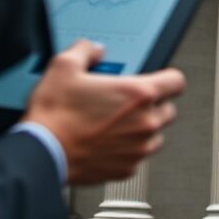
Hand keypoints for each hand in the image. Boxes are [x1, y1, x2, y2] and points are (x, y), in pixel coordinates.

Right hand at [25, 40, 184, 183]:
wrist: (42, 153)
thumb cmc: (54, 115)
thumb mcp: (64, 66)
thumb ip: (85, 50)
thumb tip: (92, 49)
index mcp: (138, 94)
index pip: (177, 82)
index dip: (168, 78)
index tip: (160, 80)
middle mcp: (144, 122)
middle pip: (168, 110)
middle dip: (152, 105)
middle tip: (127, 102)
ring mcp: (137, 149)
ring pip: (155, 136)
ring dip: (142, 129)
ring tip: (116, 123)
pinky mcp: (126, 169)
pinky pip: (137, 157)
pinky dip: (127, 150)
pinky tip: (106, 142)